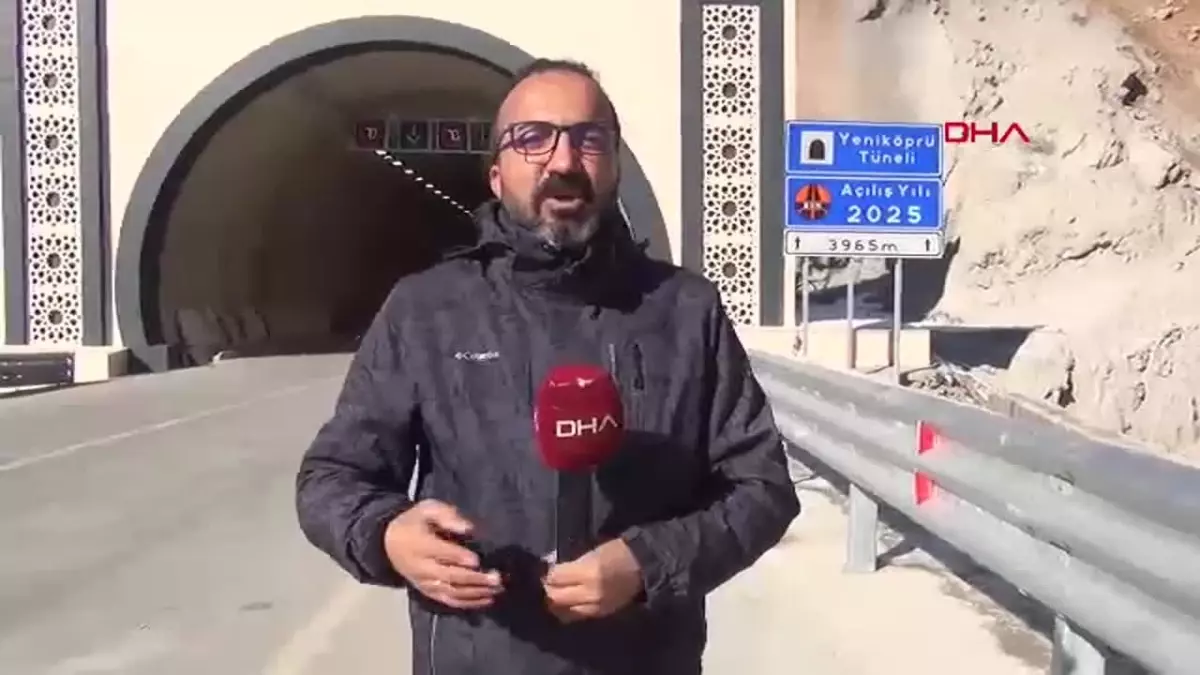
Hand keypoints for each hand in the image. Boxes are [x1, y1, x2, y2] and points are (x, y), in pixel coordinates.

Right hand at [384, 499, 503, 609]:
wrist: (389, 543)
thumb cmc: (415, 523)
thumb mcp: (427, 509)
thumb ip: (447, 516)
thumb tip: (468, 528)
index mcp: (420, 544)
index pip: (441, 553)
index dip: (459, 557)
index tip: (477, 560)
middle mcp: (422, 567)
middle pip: (450, 575)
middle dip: (474, 578)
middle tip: (497, 578)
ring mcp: (425, 582)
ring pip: (452, 591)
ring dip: (476, 593)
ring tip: (497, 590)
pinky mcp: (428, 592)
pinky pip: (449, 600)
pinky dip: (468, 603)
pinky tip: (486, 599)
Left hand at [542, 538, 643, 622]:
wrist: (643, 568)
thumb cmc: (617, 553)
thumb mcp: (593, 552)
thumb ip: (572, 563)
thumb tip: (551, 568)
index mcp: (589, 572)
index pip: (556, 577)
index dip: (548, 573)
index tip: (545, 569)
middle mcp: (590, 593)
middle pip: (556, 596)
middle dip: (548, 589)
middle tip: (546, 582)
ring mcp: (595, 607)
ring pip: (563, 610)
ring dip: (555, 602)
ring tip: (554, 593)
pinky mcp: (599, 614)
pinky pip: (576, 616)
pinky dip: (567, 610)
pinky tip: (565, 603)